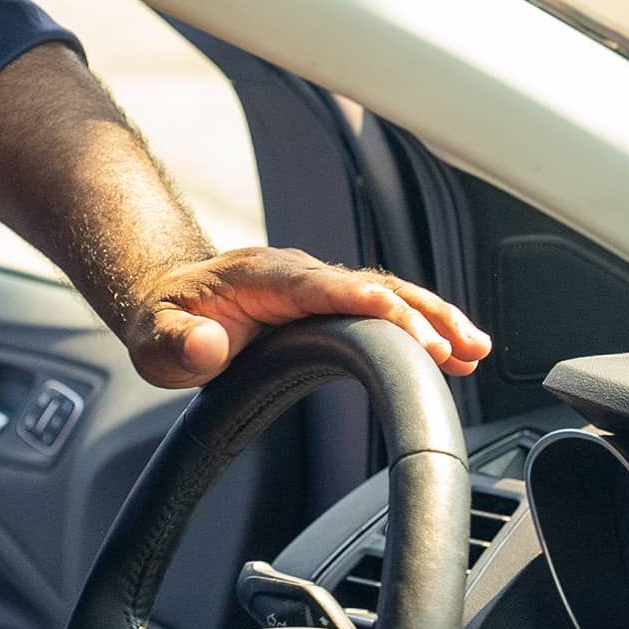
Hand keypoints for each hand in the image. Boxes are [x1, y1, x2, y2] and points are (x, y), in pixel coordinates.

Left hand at [119, 246, 491, 389]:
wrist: (168, 303)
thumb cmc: (164, 321)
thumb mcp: (154, 338)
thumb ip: (178, 344)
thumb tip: (209, 346)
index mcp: (261, 276)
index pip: (318, 285)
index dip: (357, 298)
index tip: (394, 314)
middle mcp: (299, 275)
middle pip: (369, 286)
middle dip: (416, 314)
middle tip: (456, 348)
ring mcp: (317, 288)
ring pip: (387, 296)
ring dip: (432, 320)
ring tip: (473, 351)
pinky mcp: (328, 306)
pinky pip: (382, 311)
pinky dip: (419, 328)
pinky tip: (452, 353)